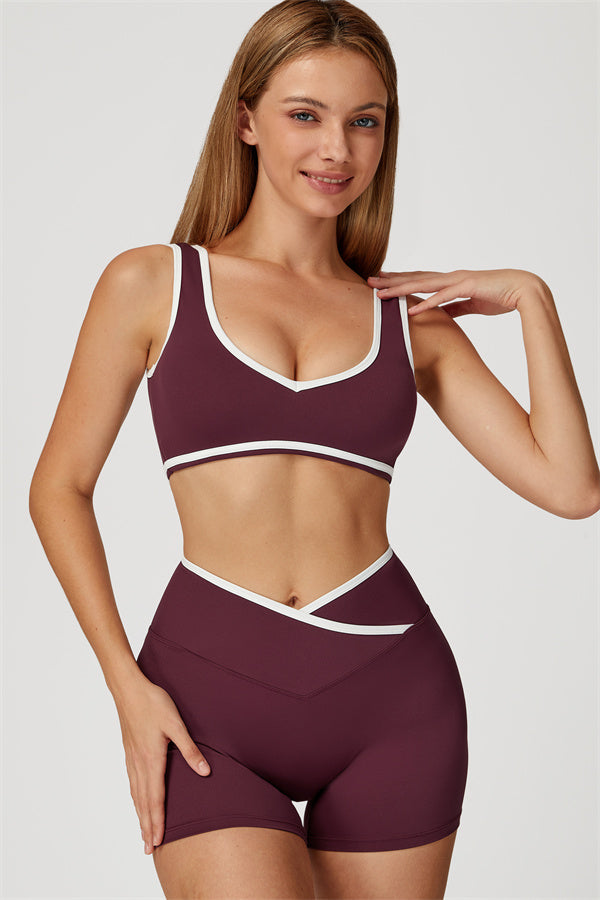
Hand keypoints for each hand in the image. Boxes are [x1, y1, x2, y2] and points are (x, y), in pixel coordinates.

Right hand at [114, 675, 210, 853]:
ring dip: (140, 814)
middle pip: (143, 801)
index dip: (157, 821)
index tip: (157, 841)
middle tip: (148, 848)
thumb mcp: (176, 724)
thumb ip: (190, 749)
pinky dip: (135, 797)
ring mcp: (132, 757)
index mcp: (152, 759)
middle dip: (147, 826)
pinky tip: (136, 800)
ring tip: (142, 832)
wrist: (129, 689)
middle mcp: (139, 763)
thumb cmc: (154, 703)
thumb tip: (205, 772)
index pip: (156, 797)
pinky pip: (132, 781)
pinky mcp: (129, 751)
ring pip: (136, 793)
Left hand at [368, 268, 543, 316]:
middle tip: (367, 282)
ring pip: (423, 285)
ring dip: (400, 289)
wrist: (524, 289)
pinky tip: (410, 310)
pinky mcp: (468, 287)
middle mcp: (450, 278)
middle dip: (390, 280)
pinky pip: (443, 298)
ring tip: (381, 294)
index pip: (419, 280)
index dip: (398, 280)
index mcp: (450, 281)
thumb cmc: (499, 295)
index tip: (379, 282)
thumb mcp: (471, 304)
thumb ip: (454, 308)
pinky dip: (426, 303)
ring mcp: (458, 281)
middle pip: (414, 278)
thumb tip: (439, 315)